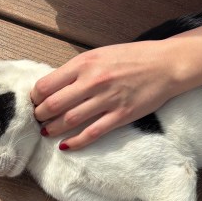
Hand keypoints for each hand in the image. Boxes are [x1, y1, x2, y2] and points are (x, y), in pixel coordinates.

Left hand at [30, 39, 180, 149]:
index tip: (35, 102)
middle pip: (54, 105)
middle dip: (40, 116)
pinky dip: (76, 142)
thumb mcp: (100, 55)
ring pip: (69, 120)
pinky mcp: (121, 115)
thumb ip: (79, 69)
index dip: (35, 97)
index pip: (47, 84)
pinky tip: (66, 146)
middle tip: (38, 120)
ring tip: (47, 132)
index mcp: (85, 63)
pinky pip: (92, 133)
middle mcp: (93, 81)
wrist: (166, 64)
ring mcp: (107, 100)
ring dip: (53, 129)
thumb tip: (55, 85)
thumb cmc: (133, 57)